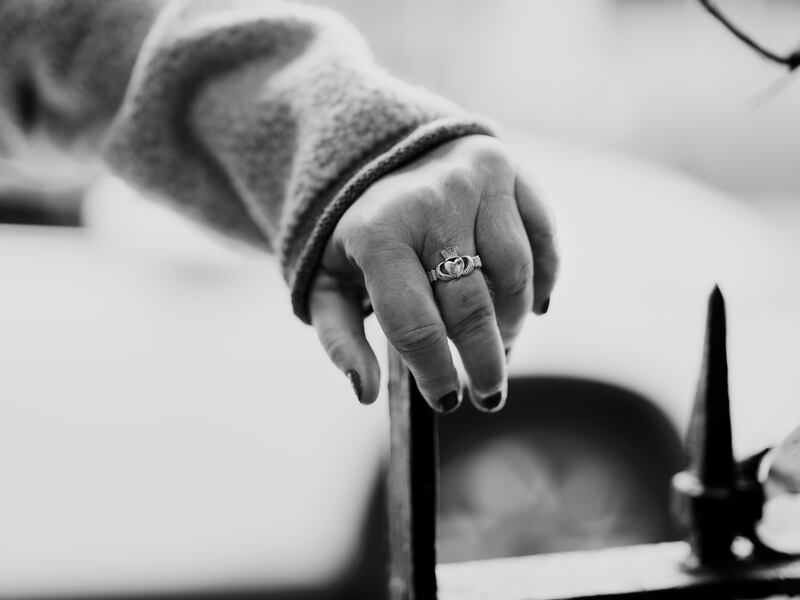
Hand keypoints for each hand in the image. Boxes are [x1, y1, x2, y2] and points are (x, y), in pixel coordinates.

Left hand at [308, 135, 558, 411]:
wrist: (377, 148)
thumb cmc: (354, 231)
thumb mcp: (325, 283)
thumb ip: (339, 338)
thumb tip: (365, 391)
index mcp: (379, 235)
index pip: (416, 325)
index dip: (435, 372)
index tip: (446, 400)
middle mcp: (432, 202)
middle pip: (472, 307)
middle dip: (485, 363)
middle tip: (488, 394)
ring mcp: (476, 181)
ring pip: (515, 274)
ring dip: (513, 324)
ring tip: (501, 347)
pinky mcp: (509, 169)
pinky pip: (543, 236)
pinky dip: (543, 278)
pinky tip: (530, 307)